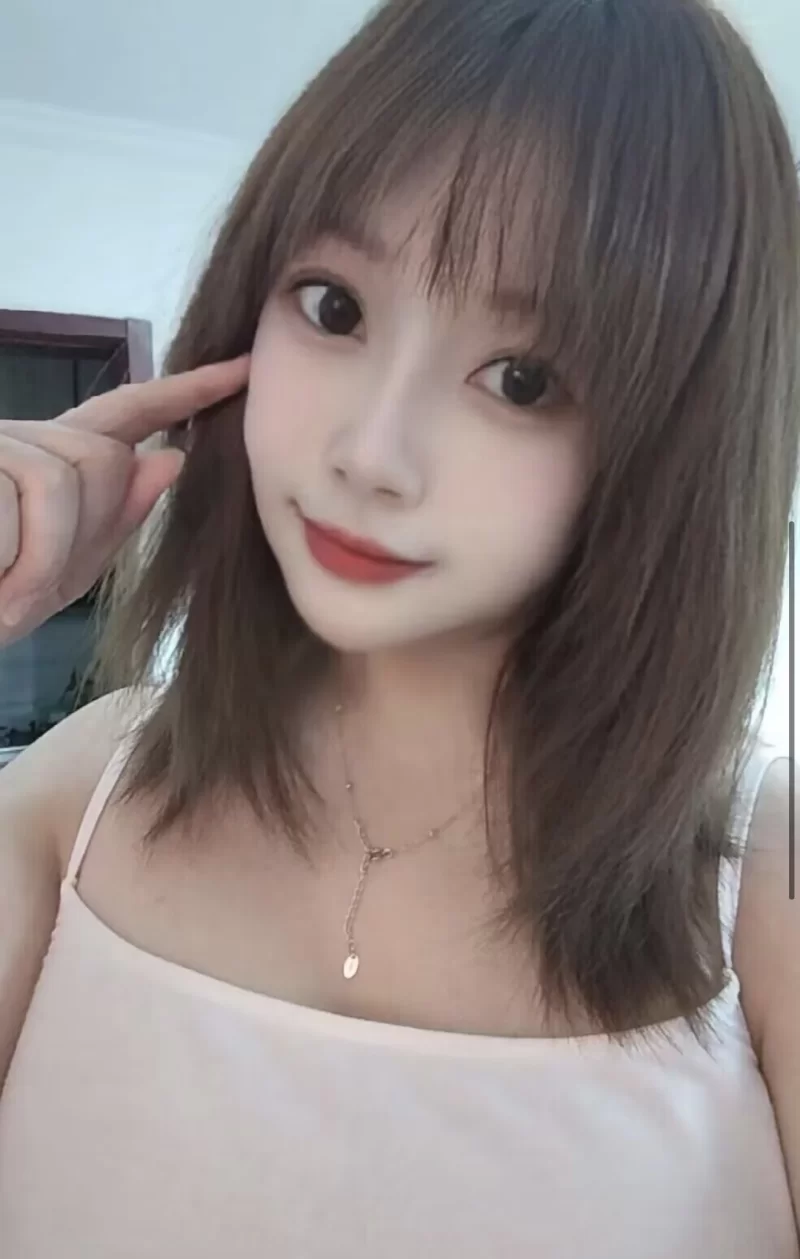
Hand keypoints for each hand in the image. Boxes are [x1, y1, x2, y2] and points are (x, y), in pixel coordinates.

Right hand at [0, 355, 249, 645]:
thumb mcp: (58, 574)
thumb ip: (112, 521)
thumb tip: (169, 460)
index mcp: (52, 462)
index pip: (130, 414)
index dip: (187, 393)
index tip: (244, 369)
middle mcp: (20, 436)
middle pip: (106, 459)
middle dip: (84, 532)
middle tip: (29, 585)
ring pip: (67, 480)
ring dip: (46, 559)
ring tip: (5, 593)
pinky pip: (27, 500)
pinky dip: (20, 561)